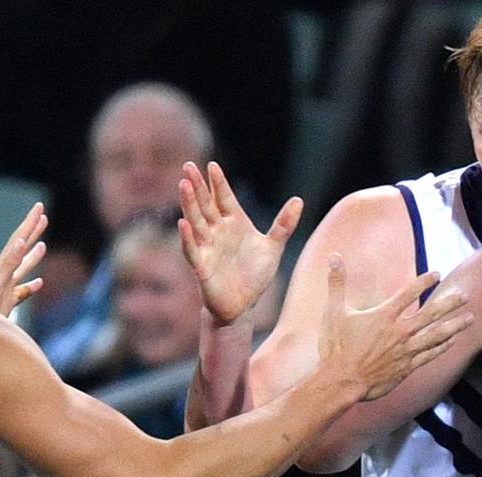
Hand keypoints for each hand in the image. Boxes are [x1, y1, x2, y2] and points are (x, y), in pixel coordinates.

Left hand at [0, 202, 46, 315]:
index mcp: (1, 267)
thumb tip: (20, 242)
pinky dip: (31, 286)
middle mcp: (3, 274)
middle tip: (42, 214)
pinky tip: (38, 283)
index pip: (18, 239)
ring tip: (43, 245)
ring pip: (23, 267)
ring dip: (33, 256)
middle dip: (32, 232)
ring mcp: (5, 288)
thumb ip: (8, 263)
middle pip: (21, 248)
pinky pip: (22, 291)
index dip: (30, 224)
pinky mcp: (6, 303)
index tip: (39, 207)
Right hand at [178, 161, 301, 324]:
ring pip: (196, 222)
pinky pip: (193, 250)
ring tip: (183, 185)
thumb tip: (299, 200)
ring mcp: (208, 248)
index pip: (224, 198)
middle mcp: (217, 232)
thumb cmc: (254, 275)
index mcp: (234, 224)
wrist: (243, 305)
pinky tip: (182, 224)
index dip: (218, 183)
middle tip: (188, 166)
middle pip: (205, 205)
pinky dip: (187, 238)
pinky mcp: (202, 267)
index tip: (211, 165)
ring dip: (189, 205)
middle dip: (197, 186)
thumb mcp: (273, 248)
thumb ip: (284, 225)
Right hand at [319, 254, 470, 400]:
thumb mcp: (333, 311)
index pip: (408, 293)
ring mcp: (405, 350)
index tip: (437, 274)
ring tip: (469, 319)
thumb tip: (334, 257)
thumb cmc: (335, 347)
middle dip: (450, 303)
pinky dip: (441, 348)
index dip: (424, 281)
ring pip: (436, 335)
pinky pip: (429, 355)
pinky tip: (452, 342)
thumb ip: (336, 283)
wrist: (340, 381)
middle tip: (465, 296)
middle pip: (430, 314)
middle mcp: (399, 331)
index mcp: (383, 316)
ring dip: (454, 326)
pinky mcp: (406, 367)